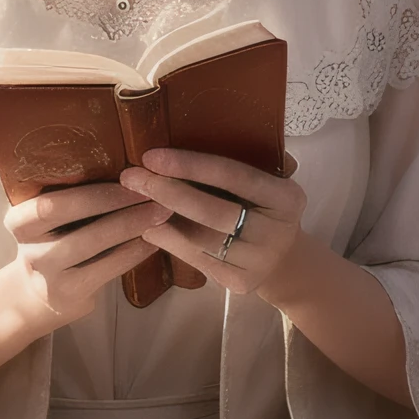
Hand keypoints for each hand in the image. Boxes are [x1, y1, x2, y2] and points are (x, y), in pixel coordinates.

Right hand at [3, 181, 170, 333]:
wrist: (37, 296)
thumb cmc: (55, 244)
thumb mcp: (49, 222)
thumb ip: (72, 198)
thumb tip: (128, 166)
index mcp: (20, 220)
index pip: (49, 201)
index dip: (91, 190)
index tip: (128, 174)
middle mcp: (28, 248)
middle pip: (72, 217)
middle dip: (116, 200)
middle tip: (153, 190)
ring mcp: (47, 275)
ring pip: (93, 243)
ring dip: (132, 224)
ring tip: (161, 212)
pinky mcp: (70, 295)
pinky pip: (109, 267)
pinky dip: (136, 251)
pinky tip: (156, 239)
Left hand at [119, 148, 305, 296]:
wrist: (285, 261)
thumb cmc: (265, 209)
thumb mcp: (268, 184)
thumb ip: (245, 164)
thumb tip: (198, 136)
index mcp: (287, 197)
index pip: (234, 176)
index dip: (191, 165)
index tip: (152, 156)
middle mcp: (277, 232)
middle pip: (213, 211)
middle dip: (167, 191)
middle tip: (131, 177)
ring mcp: (260, 261)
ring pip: (201, 240)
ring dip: (161, 219)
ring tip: (133, 201)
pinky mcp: (241, 282)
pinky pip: (197, 259)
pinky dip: (169, 242)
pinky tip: (148, 228)